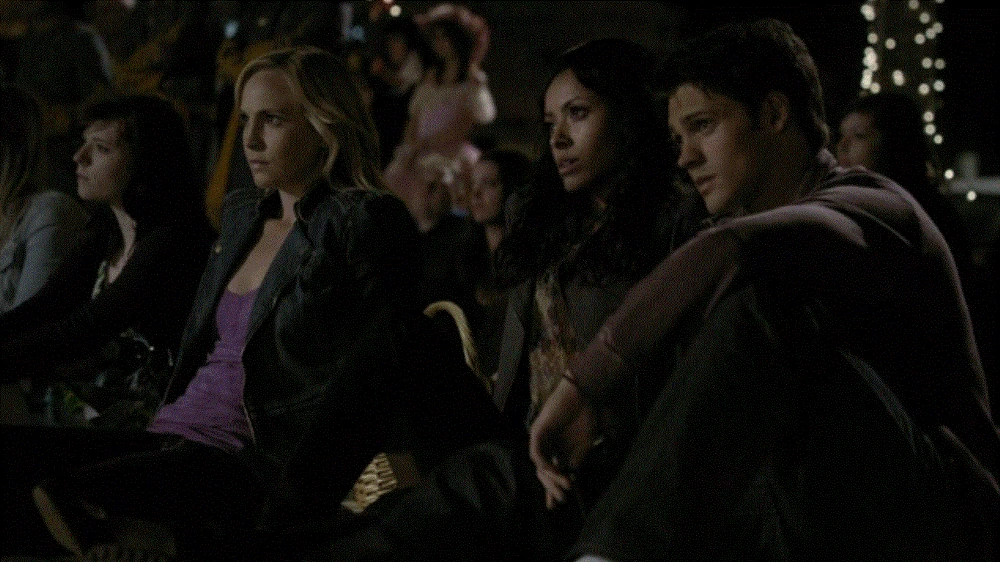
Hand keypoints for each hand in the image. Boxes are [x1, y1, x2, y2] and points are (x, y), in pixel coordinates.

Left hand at [528, 376, 596, 508]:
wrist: (586, 395)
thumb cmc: (587, 417)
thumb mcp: (583, 448)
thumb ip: (574, 464)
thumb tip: (569, 482)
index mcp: (558, 450)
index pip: (551, 474)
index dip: (552, 490)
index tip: (556, 506)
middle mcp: (547, 446)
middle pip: (543, 472)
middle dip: (552, 487)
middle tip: (562, 499)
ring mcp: (541, 438)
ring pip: (539, 465)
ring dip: (551, 478)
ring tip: (565, 486)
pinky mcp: (537, 430)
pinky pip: (536, 452)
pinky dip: (544, 464)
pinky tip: (555, 471)